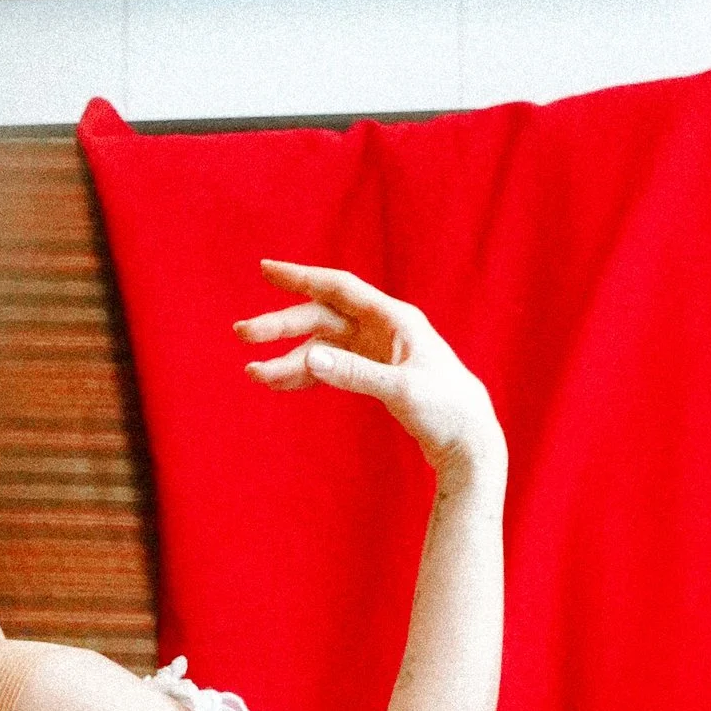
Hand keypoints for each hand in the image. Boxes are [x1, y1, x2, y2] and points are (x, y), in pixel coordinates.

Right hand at [237, 261, 504, 491]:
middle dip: (281, 326)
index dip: (300, 277)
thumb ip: (355, 374)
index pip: (338, 288)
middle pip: (321, 318)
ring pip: (321, 347)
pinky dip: (305, 375)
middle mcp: (383, 329)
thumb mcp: (401, 392)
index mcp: (394, 319)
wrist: (468, 440)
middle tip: (242, 334)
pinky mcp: (373, 375)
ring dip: (288, 359)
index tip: (265, 269)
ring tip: (255, 375)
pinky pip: (330, 368)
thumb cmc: (445, 410)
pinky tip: (279, 385)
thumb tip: (310, 358)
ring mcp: (376, 352)